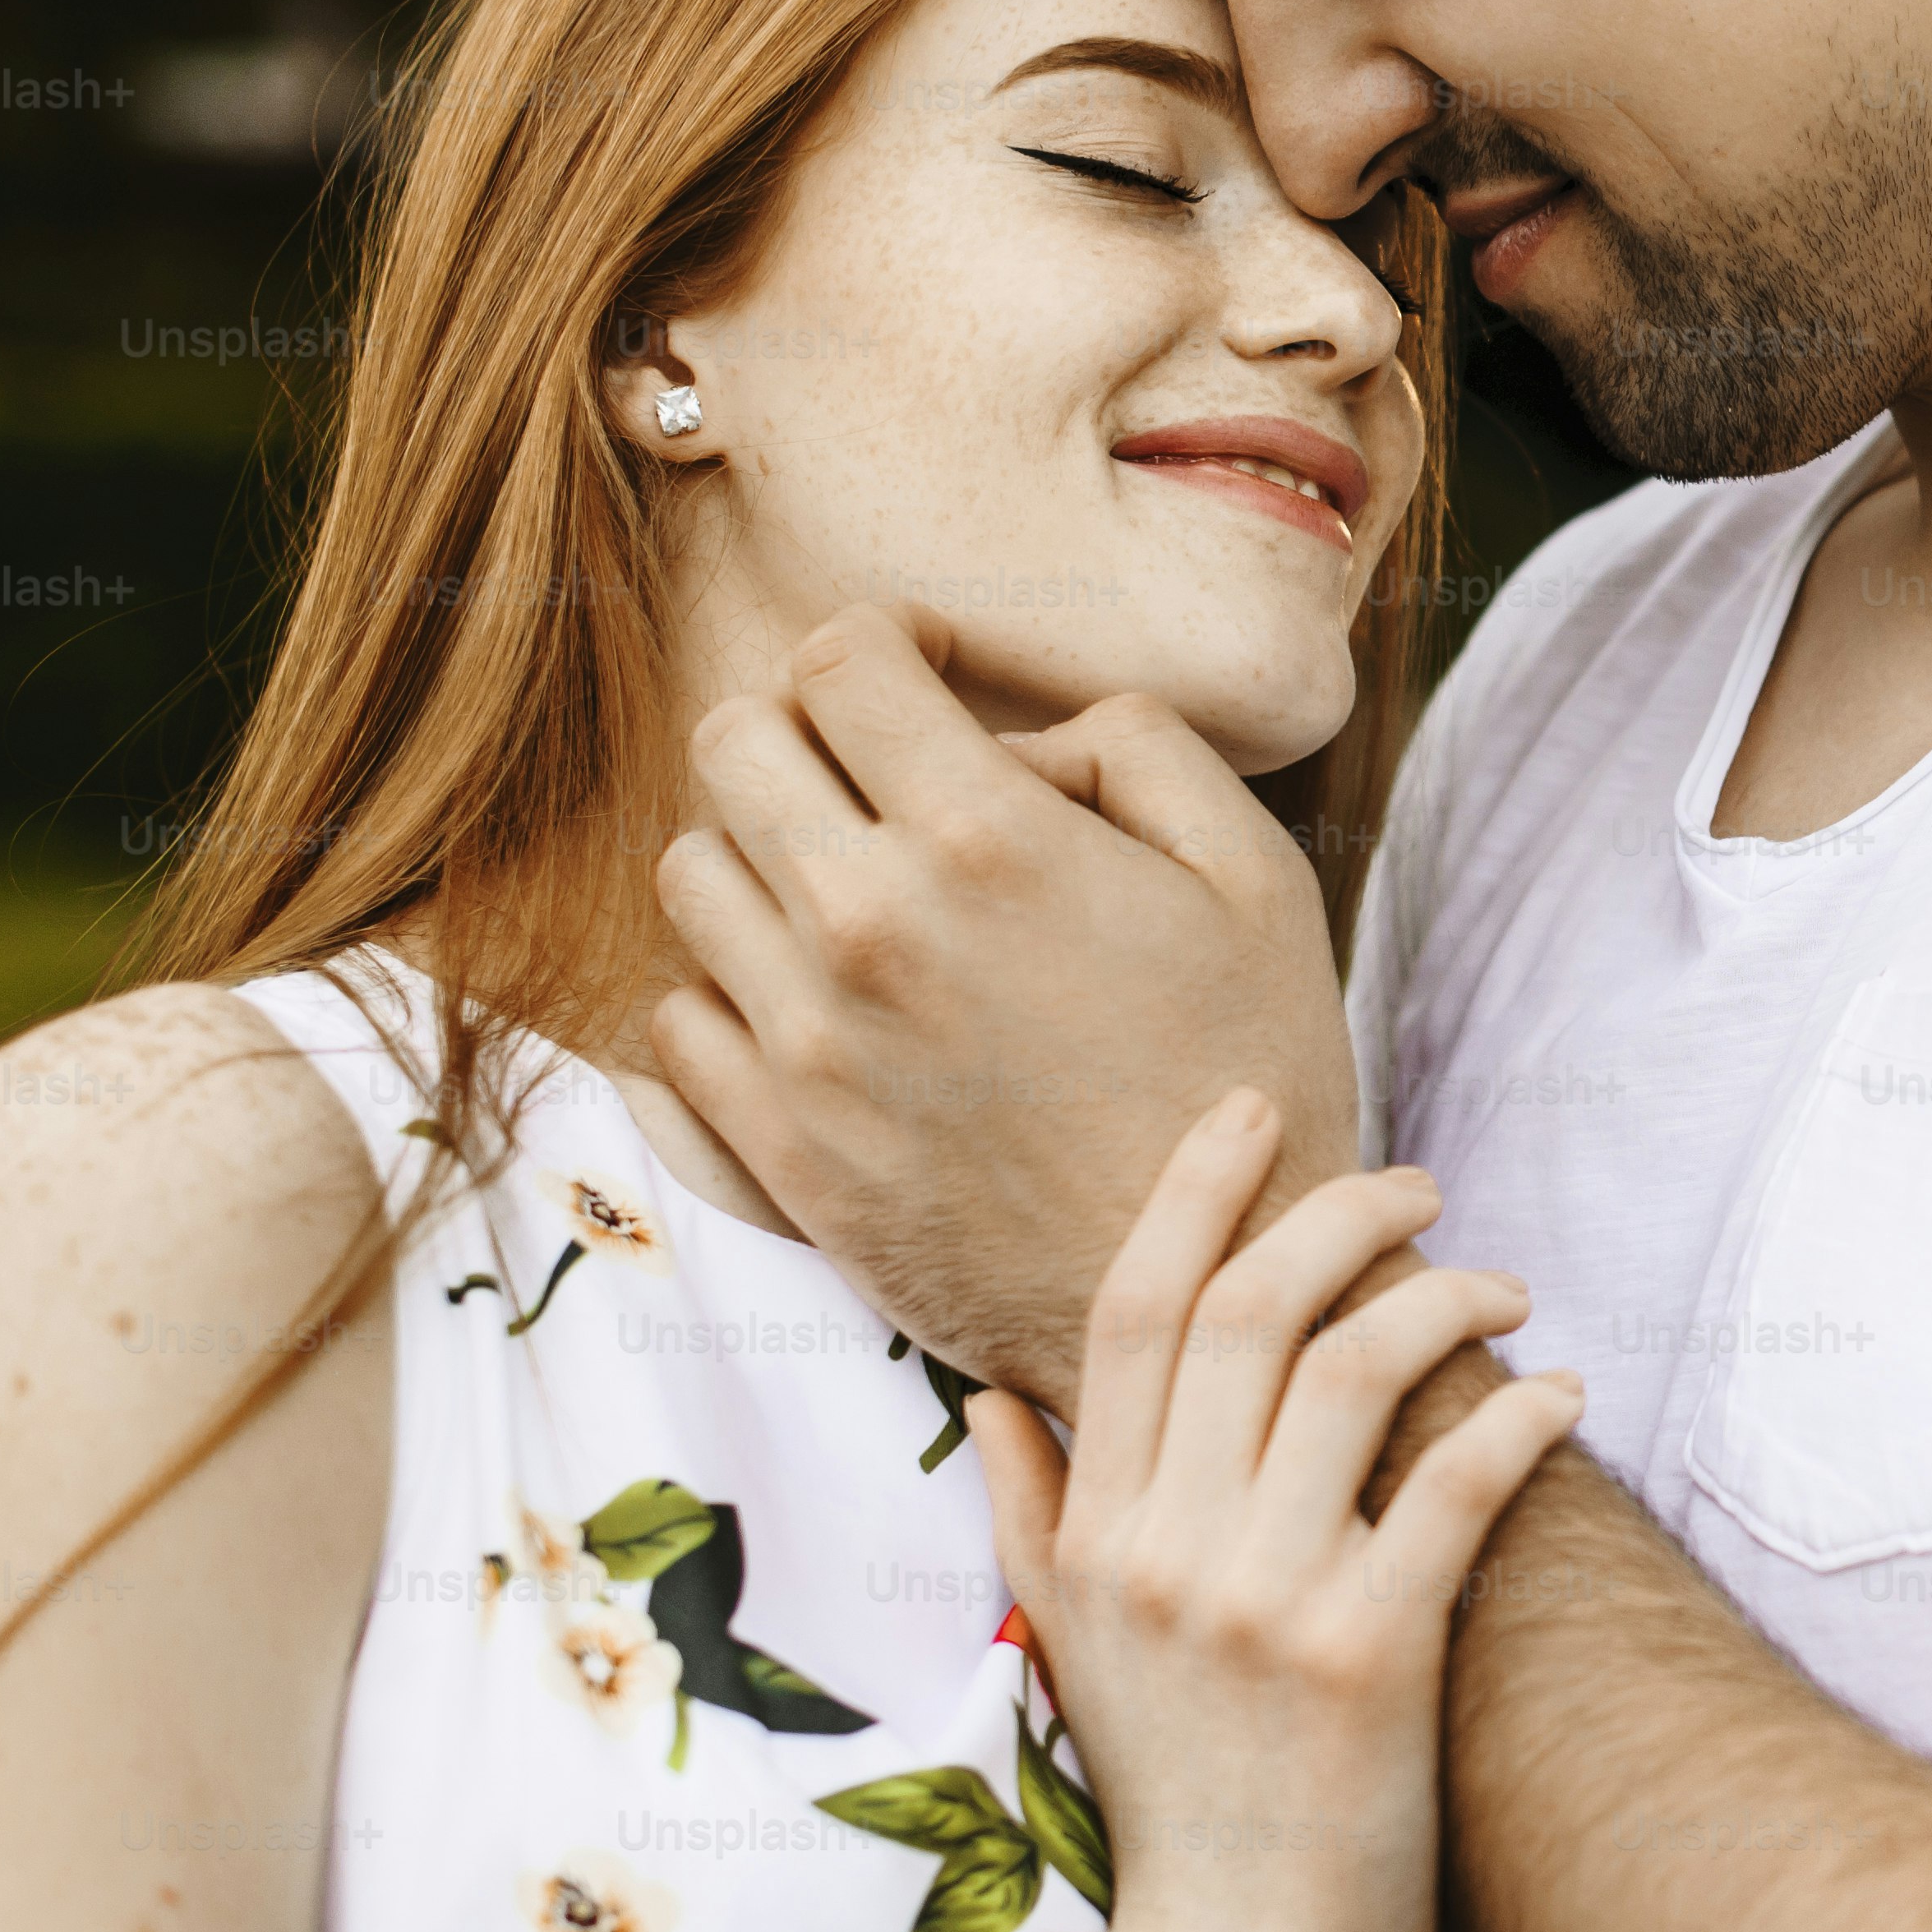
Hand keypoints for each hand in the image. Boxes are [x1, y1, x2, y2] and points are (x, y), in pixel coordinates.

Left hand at [649, 603, 1365, 1404]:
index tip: (928, 674)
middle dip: (807, 732)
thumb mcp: (1257, 872)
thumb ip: (1139, 746)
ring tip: (853, 900)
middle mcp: (867, 925)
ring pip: (688, 871)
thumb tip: (1022, 737)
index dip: (888, 640)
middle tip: (883, 781)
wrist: (1214, 1291)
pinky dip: (731, 990)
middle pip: (733, 740)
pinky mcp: (778, 1144)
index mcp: (985, 838)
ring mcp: (804, 1041)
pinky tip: (824, 1007)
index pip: (842, 657)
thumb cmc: (1252, 1074)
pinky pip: (675, 1017)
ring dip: (760, 859)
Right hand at [976, 1092, 1583, 1931]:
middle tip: (1418, 1188)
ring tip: (1502, 1291)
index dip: (1194, 1189)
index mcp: (1095, 1530)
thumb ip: (1031, 1510)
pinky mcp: (1366, 1655)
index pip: (1136, 1311)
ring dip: (1442, 1300)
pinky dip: (1515, 1416)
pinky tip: (1555, 1394)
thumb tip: (994, 1392)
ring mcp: (1261, 1601)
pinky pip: (1452, 1486)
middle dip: (1338, 1214)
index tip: (1253, 1112)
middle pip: (1247, 1309)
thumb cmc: (1174, 1800)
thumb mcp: (1066, 1645)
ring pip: (1350, 1371)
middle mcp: (1165, 1549)